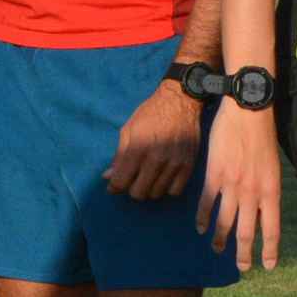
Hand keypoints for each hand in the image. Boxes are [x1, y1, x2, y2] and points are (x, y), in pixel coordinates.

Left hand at [106, 81, 200, 200]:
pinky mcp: (188, 165)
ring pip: (156, 194)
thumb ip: (119, 156)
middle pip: (139, 193)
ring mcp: (174, 164)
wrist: (180, 102)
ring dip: (150, 188)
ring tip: (149, 177)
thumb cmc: (150, 114)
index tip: (115, 185)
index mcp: (137, 148)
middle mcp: (156, 159)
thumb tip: (108, 177)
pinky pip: (175, 191)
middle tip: (134, 179)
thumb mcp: (128, 130)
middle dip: (132, 188)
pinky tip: (164, 178)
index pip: (121, 182)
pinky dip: (167, 188)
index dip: (114, 187)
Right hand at [196, 98, 281, 270]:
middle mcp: (253, 193)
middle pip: (247, 232)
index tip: (268, 265)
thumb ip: (267, 189)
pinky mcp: (214, 176)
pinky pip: (206, 203)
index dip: (269, 250)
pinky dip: (202, 218)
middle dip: (244, 254)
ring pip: (225, 222)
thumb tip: (262, 209)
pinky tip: (200, 228)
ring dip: (220, 240)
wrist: (248, 113)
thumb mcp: (273, 168)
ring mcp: (232, 186)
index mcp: (271, 191)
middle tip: (242, 267)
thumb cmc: (263, 137)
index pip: (272, 229)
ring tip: (217, 250)